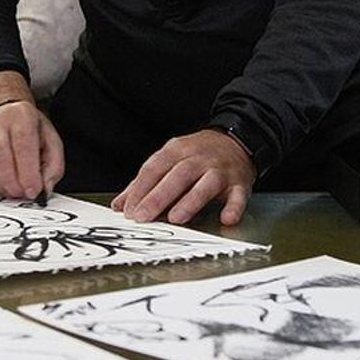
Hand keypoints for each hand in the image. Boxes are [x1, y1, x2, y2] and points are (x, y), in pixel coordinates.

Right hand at [0, 72, 63, 198]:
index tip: (34, 190)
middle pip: (0, 157)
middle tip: (25, 193)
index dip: (28, 173)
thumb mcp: (51, 140)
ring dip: (3, 186)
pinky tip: (3, 185)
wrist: (4, 111)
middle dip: (14, 183)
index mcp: (21, 116)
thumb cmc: (29, 127)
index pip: (23, 146)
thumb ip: (53, 166)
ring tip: (16, 189)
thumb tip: (45, 188)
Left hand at [112, 129, 254, 225]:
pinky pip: (238, 196)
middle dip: (159, 196)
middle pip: (177, 175)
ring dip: (191, 201)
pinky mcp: (240, 183)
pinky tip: (226, 219)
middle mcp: (199, 159)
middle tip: (144, 217)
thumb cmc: (197, 155)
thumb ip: (145, 182)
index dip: (140, 189)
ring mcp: (220, 170)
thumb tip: (120, 205)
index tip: (128, 210)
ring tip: (176, 218)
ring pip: (206, 184)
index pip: (155, 168)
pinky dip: (234, 207)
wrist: (236, 141)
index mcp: (177, 150)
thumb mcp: (170, 159)